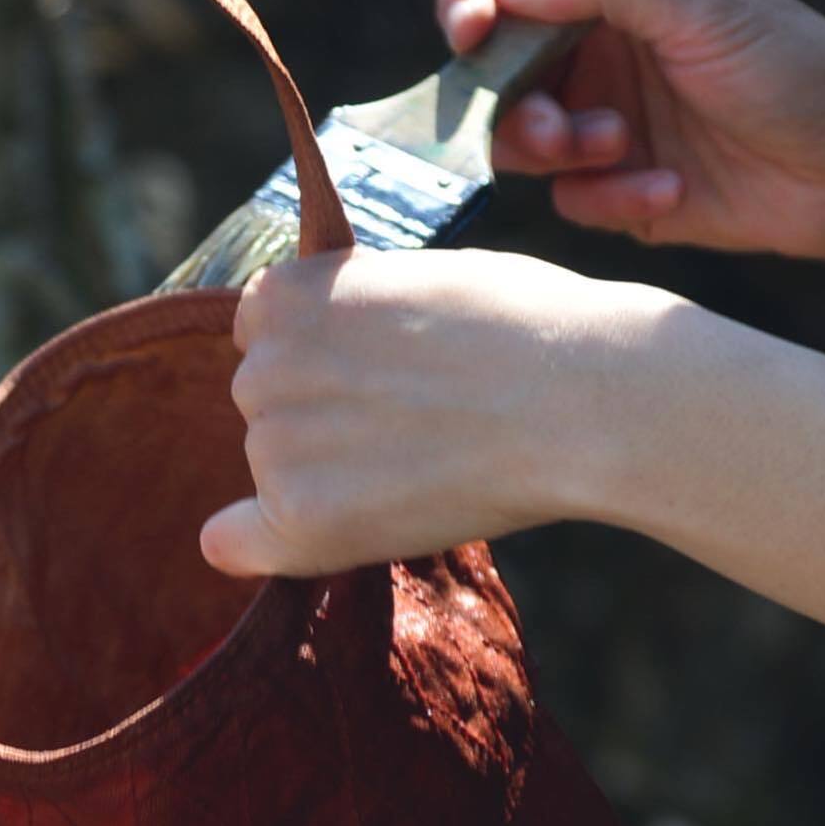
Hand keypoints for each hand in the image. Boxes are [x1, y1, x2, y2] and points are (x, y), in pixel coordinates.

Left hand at [199, 247, 639, 577]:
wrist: (582, 401)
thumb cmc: (530, 330)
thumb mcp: (422, 280)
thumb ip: (356, 310)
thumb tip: (328, 337)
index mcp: (288, 294)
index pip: (263, 330)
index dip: (320, 352)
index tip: (377, 369)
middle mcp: (263, 366)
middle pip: (266, 401)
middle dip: (321, 412)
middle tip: (415, 421)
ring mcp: (275, 444)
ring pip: (276, 467)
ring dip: (325, 473)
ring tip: (423, 465)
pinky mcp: (302, 517)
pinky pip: (242, 542)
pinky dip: (266, 544)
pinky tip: (307, 536)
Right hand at [438, 0, 824, 272]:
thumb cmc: (801, 71)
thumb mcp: (706, 9)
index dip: (471, 3)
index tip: (471, 34)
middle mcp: (599, 53)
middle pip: (496, 73)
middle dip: (509, 101)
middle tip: (552, 126)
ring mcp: (606, 123)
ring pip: (522, 142)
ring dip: (555, 148)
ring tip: (616, 148)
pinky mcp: (622, 191)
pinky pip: (573, 200)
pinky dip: (612, 198)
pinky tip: (672, 190)